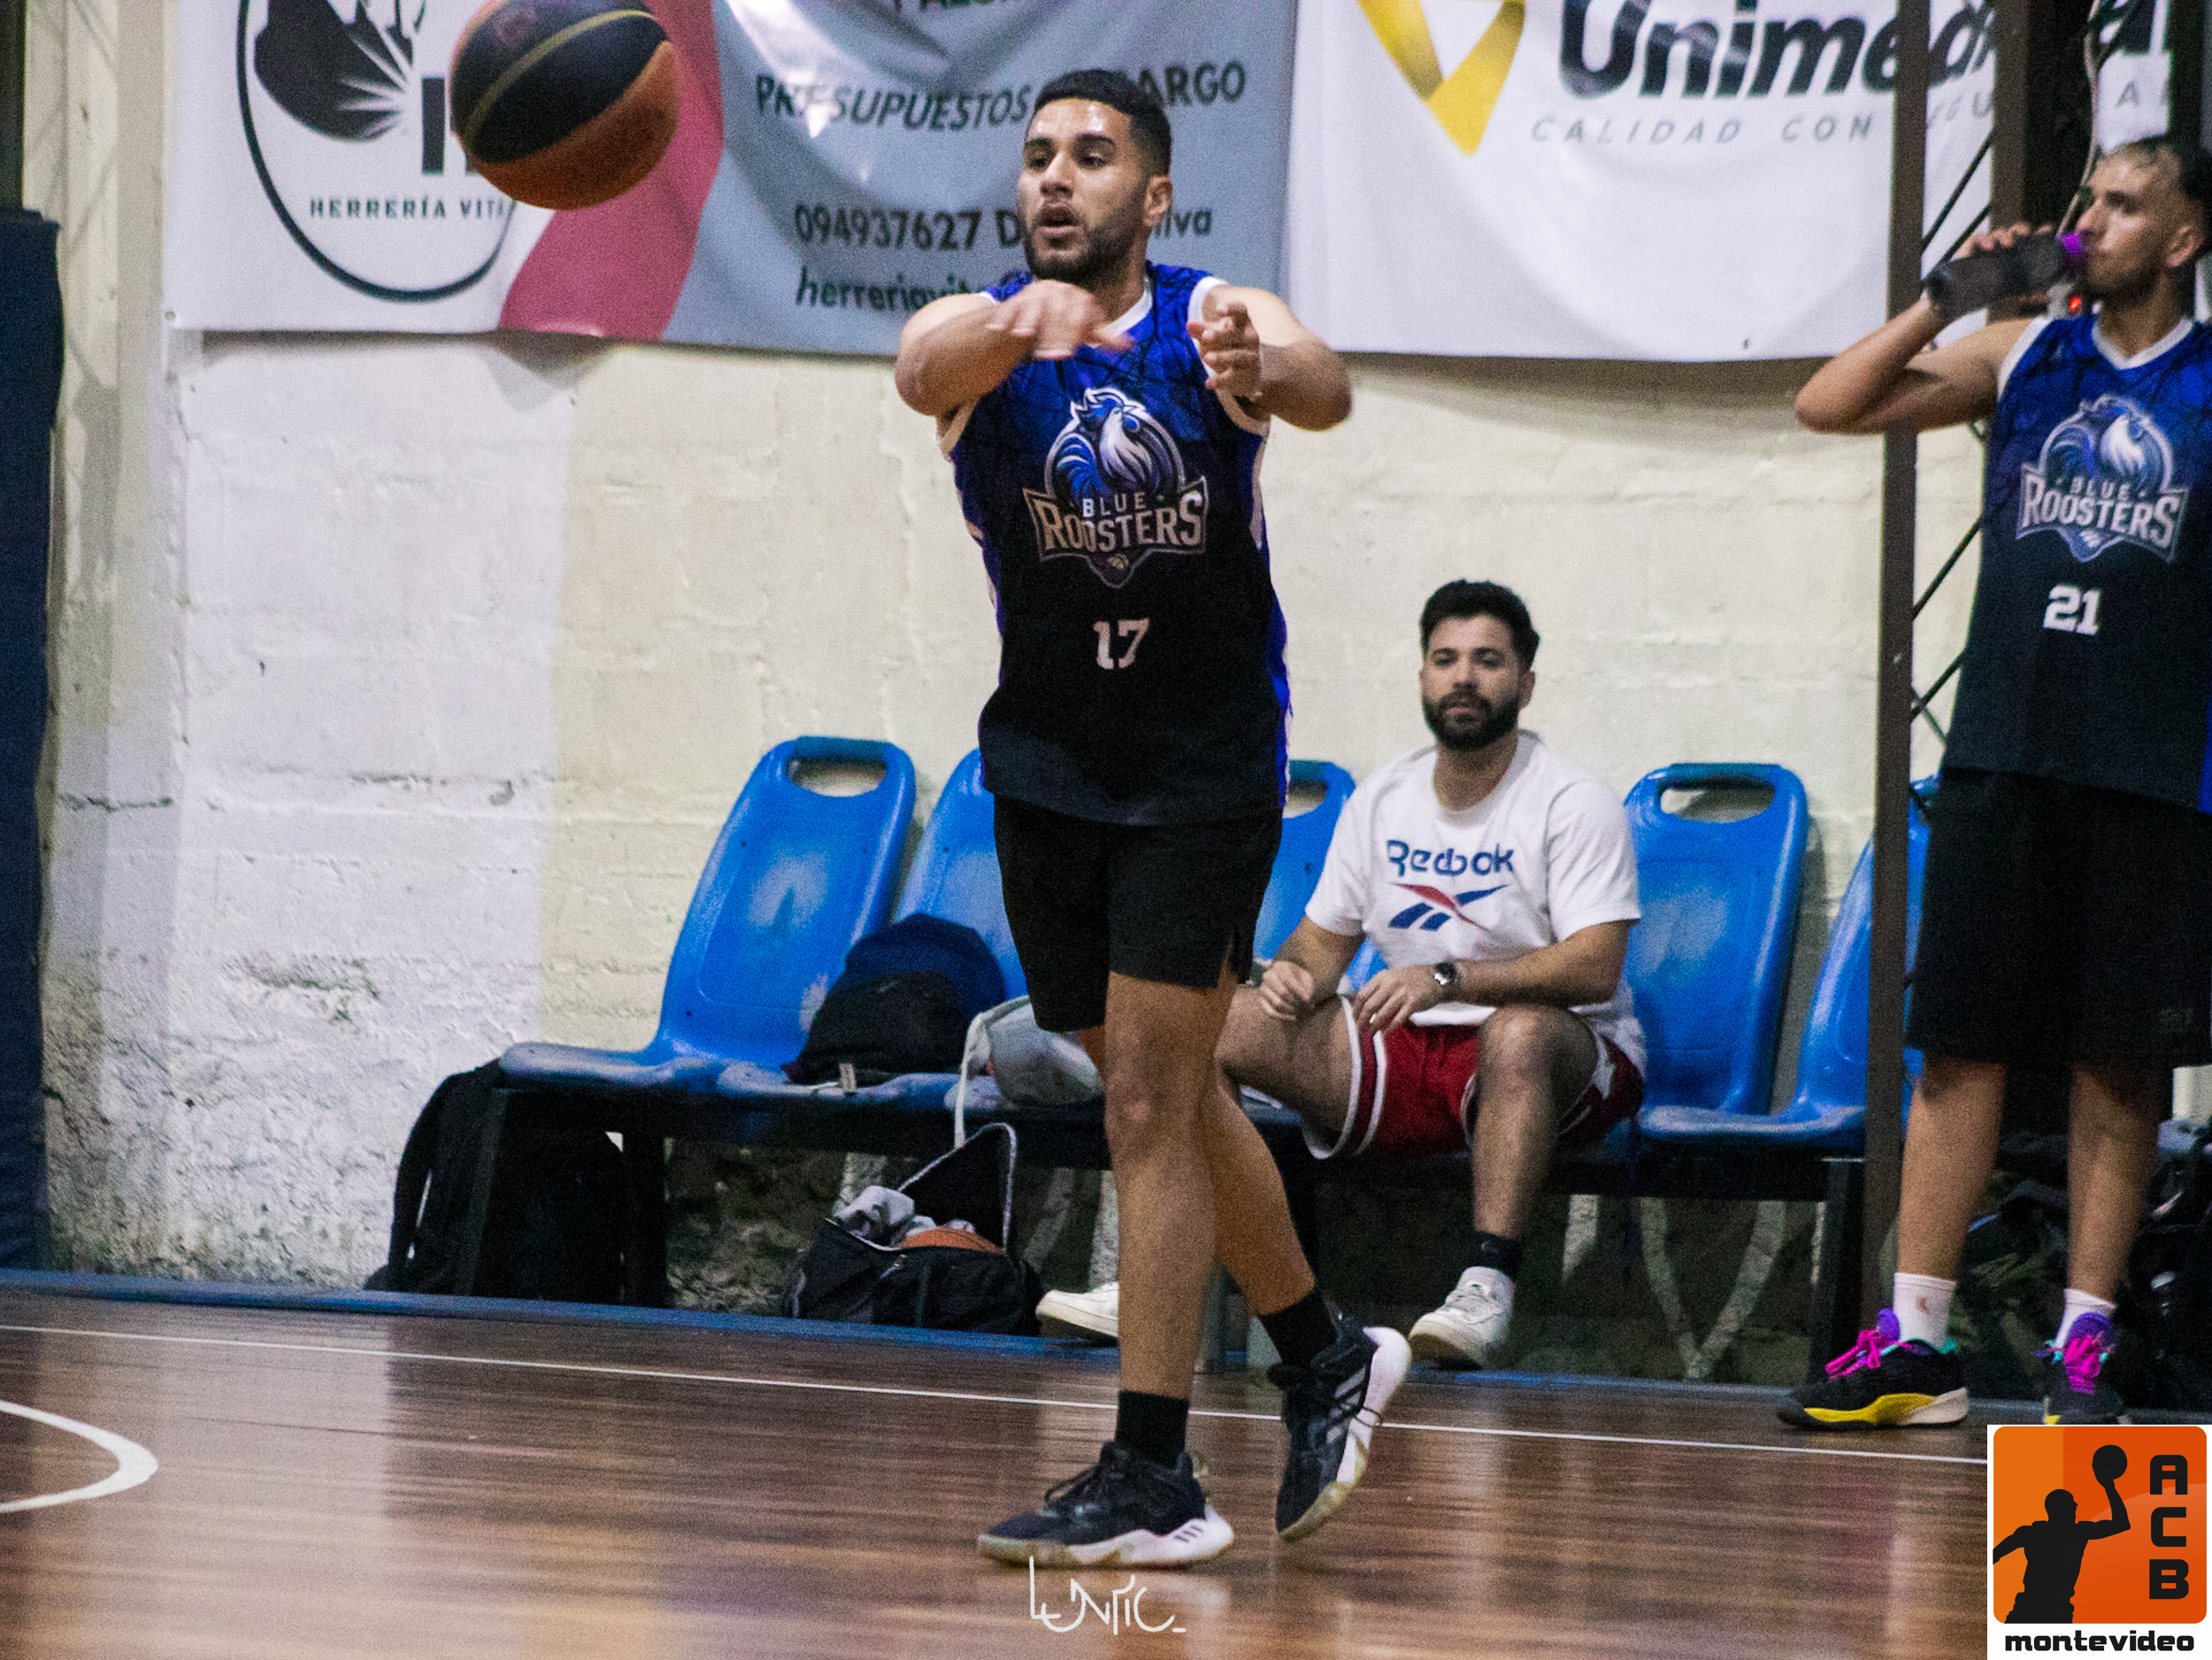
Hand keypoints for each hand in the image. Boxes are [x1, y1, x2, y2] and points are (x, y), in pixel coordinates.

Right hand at [984, 279, 1132, 360]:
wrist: (1039, 310)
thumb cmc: (1067, 322)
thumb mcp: (1086, 329)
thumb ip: (1104, 335)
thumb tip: (1130, 344)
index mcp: (1077, 297)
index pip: (1078, 313)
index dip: (1071, 334)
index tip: (1066, 356)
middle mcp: (1057, 290)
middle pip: (1056, 311)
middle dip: (1052, 335)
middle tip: (1048, 358)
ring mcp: (1035, 293)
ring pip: (1034, 306)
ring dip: (1028, 321)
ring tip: (1022, 335)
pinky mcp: (1015, 300)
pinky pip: (1010, 308)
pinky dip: (1005, 318)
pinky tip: (1000, 330)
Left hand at [1188, 296, 1262, 398]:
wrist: (1248, 371)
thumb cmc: (1228, 345)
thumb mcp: (1213, 336)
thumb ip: (1202, 330)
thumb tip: (1189, 324)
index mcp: (1242, 323)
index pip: (1241, 311)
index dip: (1231, 308)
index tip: (1218, 309)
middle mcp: (1250, 338)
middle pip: (1236, 335)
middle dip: (1220, 335)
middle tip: (1205, 336)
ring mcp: (1250, 357)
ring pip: (1238, 356)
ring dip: (1223, 357)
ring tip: (1207, 358)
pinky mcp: (1247, 376)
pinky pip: (1233, 378)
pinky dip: (1220, 381)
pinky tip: (1208, 383)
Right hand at [1257, 958, 1317, 1020]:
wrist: (1287, 981)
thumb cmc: (1299, 979)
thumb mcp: (1306, 978)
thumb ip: (1307, 986)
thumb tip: (1306, 999)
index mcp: (1279, 967)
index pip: (1288, 980)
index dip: (1299, 991)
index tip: (1308, 999)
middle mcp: (1268, 976)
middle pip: (1282, 992)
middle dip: (1295, 1002)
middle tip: (1304, 1007)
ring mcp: (1262, 988)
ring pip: (1277, 1003)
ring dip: (1291, 1010)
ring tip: (1300, 1011)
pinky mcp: (1260, 1000)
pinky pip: (1270, 1012)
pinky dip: (1283, 1017)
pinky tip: (1293, 1018)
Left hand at [1349, 964, 1446, 1033]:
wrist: (1435, 978)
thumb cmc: (1409, 980)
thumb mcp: (1391, 978)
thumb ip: (1376, 989)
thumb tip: (1359, 1005)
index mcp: (1382, 977)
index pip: (1362, 994)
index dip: (1356, 1009)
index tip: (1354, 1019)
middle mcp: (1390, 984)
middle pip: (1370, 1006)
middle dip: (1362, 1021)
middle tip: (1359, 1031)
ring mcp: (1402, 993)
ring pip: (1382, 1015)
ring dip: (1374, 1027)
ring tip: (1370, 1034)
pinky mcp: (1413, 1003)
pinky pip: (1397, 1019)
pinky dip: (1389, 1028)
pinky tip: (1385, 1033)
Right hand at [1927, 220, 2059, 323]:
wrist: (1957, 302)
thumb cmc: (1985, 294)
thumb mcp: (2011, 294)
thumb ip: (2029, 295)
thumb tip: (2048, 298)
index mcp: (2013, 255)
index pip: (2028, 239)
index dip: (2038, 233)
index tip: (2047, 231)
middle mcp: (2000, 248)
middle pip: (2014, 231)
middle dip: (2021, 230)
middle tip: (2025, 236)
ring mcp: (1985, 248)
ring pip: (1997, 232)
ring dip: (2004, 235)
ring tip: (2007, 245)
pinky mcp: (1969, 250)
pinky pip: (1977, 238)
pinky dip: (1984, 240)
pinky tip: (1988, 247)